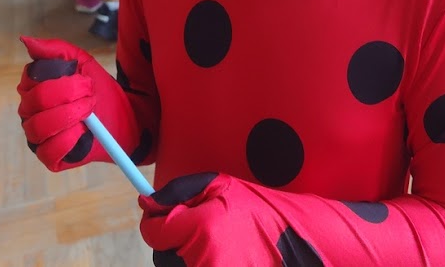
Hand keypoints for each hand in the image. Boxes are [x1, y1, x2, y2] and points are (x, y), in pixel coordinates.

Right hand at [17, 36, 104, 171]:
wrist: (126, 117)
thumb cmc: (100, 90)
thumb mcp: (83, 63)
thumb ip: (56, 50)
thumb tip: (26, 41)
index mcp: (34, 87)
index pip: (30, 78)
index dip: (60, 78)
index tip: (84, 80)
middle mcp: (30, 111)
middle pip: (36, 100)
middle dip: (69, 96)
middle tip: (90, 96)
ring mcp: (37, 135)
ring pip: (39, 126)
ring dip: (69, 116)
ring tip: (89, 113)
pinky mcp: (49, 157)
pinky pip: (47, 151)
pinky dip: (67, 140)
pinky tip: (82, 133)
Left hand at [140, 173, 293, 265]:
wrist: (297, 242)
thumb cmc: (259, 211)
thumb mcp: (220, 185)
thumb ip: (179, 192)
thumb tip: (148, 203)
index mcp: (202, 228)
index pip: (155, 232)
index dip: (157, 223)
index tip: (163, 220)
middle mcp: (203, 259)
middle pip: (162, 256)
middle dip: (175, 243)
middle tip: (202, 233)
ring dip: (186, 259)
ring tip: (217, 246)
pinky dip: (200, 264)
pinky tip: (222, 259)